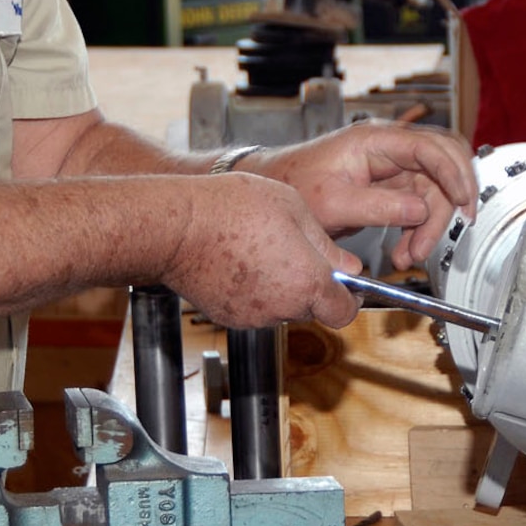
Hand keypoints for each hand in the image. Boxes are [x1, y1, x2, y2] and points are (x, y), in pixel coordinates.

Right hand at [163, 173, 360, 328]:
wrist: (178, 226)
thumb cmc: (231, 209)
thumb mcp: (294, 209)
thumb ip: (326, 245)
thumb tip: (348, 266)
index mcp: (307, 282)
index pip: (344, 312)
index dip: (348, 297)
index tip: (345, 282)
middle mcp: (282, 307)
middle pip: (313, 309)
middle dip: (312, 287)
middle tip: (297, 254)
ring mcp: (253, 316)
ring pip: (282, 309)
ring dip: (282, 289)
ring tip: (263, 252)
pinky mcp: (228, 317)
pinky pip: (254, 309)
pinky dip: (255, 293)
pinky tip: (242, 263)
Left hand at [251, 123, 477, 268]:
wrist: (277, 187)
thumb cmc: (296, 184)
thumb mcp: (334, 203)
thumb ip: (379, 206)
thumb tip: (419, 210)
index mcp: (375, 139)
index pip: (429, 147)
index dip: (452, 172)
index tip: (463, 201)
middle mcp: (389, 147)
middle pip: (441, 165)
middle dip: (448, 203)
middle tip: (443, 236)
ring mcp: (392, 165)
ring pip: (433, 189)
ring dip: (430, 224)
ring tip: (410, 255)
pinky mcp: (390, 185)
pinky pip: (418, 204)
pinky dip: (418, 228)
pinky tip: (405, 250)